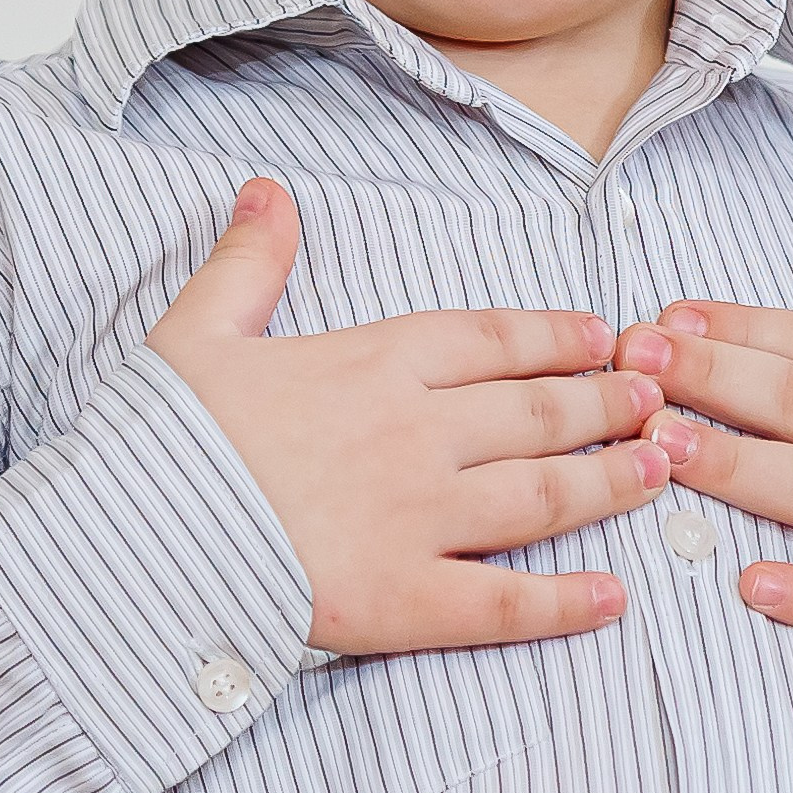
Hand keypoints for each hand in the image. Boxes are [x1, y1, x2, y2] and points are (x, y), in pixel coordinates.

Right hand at [151, 179, 668, 654]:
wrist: (132, 537)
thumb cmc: (161, 436)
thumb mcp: (196, 330)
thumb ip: (248, 261)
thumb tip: (267, 189)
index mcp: (372, 362)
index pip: (489, 341)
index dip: (552, 338)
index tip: (600, 336)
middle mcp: (415, 433)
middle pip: (536, 413)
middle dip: (605, 403)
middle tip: (656, 399)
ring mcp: (418, 519)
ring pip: (544, 494)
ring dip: (610, 482)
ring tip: (660, 470)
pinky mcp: (405, 600)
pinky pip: (506, 602)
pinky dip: (567, 602)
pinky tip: (615, 597)